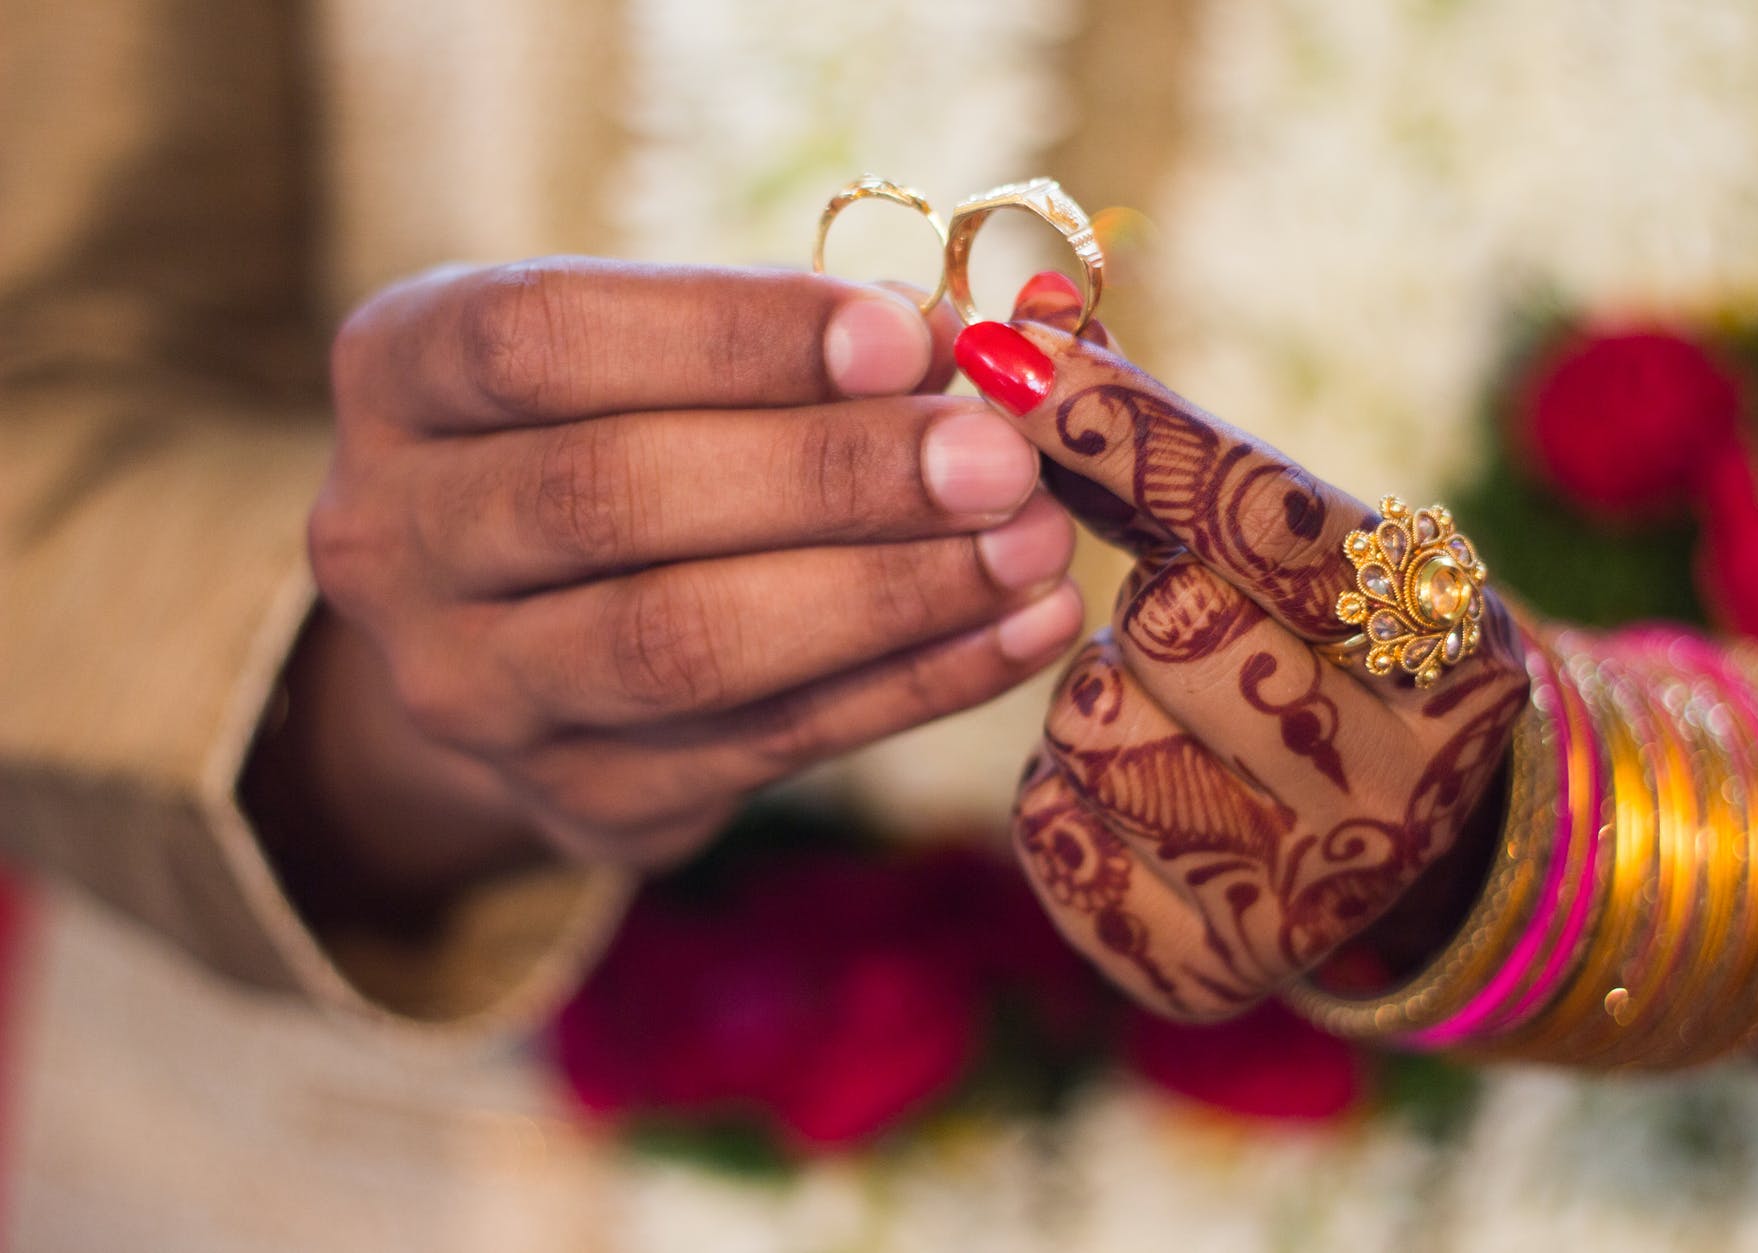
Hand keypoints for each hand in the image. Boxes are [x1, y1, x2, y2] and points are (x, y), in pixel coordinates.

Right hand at [280, 259, 1084, 900]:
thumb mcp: (643, 355)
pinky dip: (912, 686)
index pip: (542, 341)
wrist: (515, 632)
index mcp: (399, 374)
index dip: (730, 336)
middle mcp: (392, 539)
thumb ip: (771, 344)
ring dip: (883, 595)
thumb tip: (957, 349)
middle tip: (995, 460)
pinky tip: (1018, 633)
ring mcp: (471, 692)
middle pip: (608, 501)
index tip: (906, 339)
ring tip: (1029, 548)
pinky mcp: (577, 801)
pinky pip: (767, 745)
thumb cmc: (611, 437)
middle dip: (828, 477)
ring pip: (679, 646)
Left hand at [956, 280, 1528, 1020]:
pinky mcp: (1210, 967)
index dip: (1128, 430)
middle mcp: (1409, 781)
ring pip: (1091, 729)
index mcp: (1455, 645)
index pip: (1263, 511)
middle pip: (1169, 625)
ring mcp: (1313, 893)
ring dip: (1098, 703)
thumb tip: (1029, 316)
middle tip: (1194, 629)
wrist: (1395, 847)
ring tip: (1180, 719)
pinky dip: (1067, 798)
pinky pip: (1054, 833)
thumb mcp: (1297, 545)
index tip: (1009, 353)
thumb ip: (1167, 441)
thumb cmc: (1327, 656)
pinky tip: (1145, 800)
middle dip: (1148, 607)